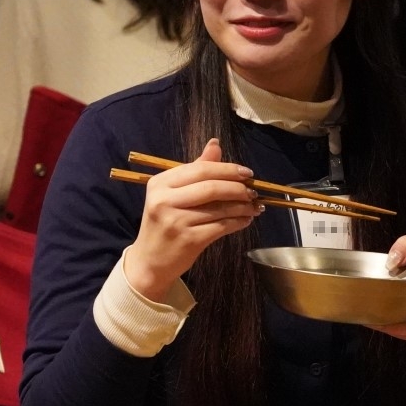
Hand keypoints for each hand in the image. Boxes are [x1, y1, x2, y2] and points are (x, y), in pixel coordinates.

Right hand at [122, 138, 259, 300]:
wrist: (150, 260)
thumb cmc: (164, 223)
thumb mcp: (172, 194)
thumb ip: (195, 170)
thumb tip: (216, 144)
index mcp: (160, 183)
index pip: (200, 169)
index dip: (227, 169)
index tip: (247, 173)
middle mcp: (165, 200)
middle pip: (211, 187)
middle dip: (238, 188)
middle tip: (253, 191)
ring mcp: (176, 221)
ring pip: (220, 208)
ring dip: (243, 206)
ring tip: (255, 206)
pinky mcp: (189, 240)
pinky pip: (221, 226)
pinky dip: (238, 222)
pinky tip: (245, 220)